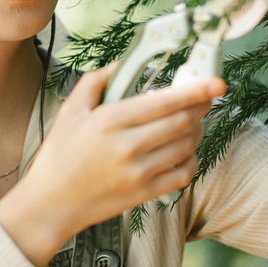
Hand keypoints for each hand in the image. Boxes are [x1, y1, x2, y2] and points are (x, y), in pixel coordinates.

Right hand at [0, 64, 224, 266]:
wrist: (51, 203)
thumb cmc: (59, 155)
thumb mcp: (70, 111)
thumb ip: (95, 82)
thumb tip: (119, 64)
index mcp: (110, 120)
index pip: (165, 101)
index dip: (196, 91)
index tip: (216, 83)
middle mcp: (128, 146)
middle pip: (183, 122)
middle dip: (200, 107)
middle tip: (204, 99)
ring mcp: (139, 172)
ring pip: (186, 146)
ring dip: (196, 131)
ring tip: (190, 123)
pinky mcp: (144, 193)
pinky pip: (183, 174)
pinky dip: (192, 160)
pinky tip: (184, 152)